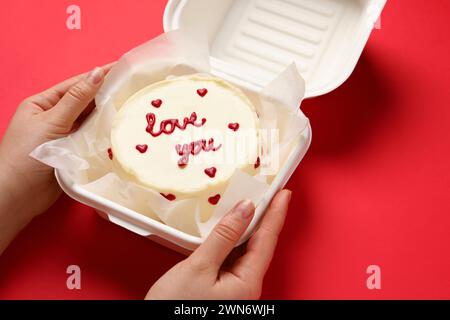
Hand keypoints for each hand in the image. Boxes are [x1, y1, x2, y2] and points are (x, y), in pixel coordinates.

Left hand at [0, 65, 111, 253]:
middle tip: (129, 87)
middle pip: (84, 103)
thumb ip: (76, 99)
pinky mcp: (73, 152)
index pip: (74, 85)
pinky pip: (91, 139)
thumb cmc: (25, 154)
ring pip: (89, 121)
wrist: (18, 194)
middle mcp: (53, 117)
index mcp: (42, 104)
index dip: (96, 77)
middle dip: (104, 95)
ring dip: (105, 115)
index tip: (118, 68)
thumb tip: (97, 74)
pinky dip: (103, 133)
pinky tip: (117, 128)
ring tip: (128, 104)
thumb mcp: (51, 121)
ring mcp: (64, 135)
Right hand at [146, 189, 291, 299]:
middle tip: (269, 193)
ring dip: (248, 228)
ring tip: (251, 205)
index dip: (276, 214)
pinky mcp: (223, 288)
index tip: (284, 193)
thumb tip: (244, 210)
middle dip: (265, 218)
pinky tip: (230, 229)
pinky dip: (233, 241)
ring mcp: (235, 288)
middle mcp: (246, 287)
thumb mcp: (198, 268)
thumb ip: (223, 237)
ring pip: (246, 251)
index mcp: (247, 283)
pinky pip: (233, 258)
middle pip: (260, 245)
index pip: (267, 240)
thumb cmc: (176, 307)